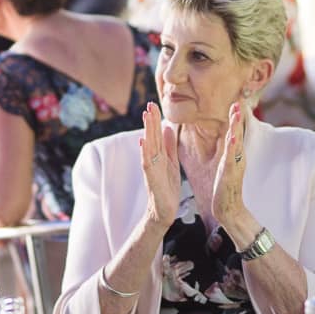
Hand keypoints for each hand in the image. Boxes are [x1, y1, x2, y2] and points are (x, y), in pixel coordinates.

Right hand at [140, 102, 180, 227]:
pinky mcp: (151, 178)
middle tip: (150, 104)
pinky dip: (144, 152)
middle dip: (150, 120)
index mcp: (159, 155)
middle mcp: (153, 159)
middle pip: (151, 136)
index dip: (155, 119)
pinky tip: (142, 141)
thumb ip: (169, 146)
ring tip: (146, 116)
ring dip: (147, 130)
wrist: (164, 210)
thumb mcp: (172, 162)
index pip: (156, 134)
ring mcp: (151, 168)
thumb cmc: (167, 187)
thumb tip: (168, 128)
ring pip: (148, 145)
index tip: (154, 104)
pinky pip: (147, 163)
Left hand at [211, 100, 252, 234]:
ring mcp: (234, 165)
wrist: (229, 209)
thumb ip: (227, 152)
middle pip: (237, 132)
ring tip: (237, 112)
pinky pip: (231, 159)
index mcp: (233, 154)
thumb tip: (228, 140)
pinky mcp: (230, 174)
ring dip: (236, 126)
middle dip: (237, 116)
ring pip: (235, 142)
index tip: (235, 101)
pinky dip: (233, 148)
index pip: (234, 131)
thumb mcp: (225, 165)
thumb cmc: (225, 188)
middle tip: (238, 100)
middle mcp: (237, 157)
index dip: (235, 117)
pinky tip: (233, 138)